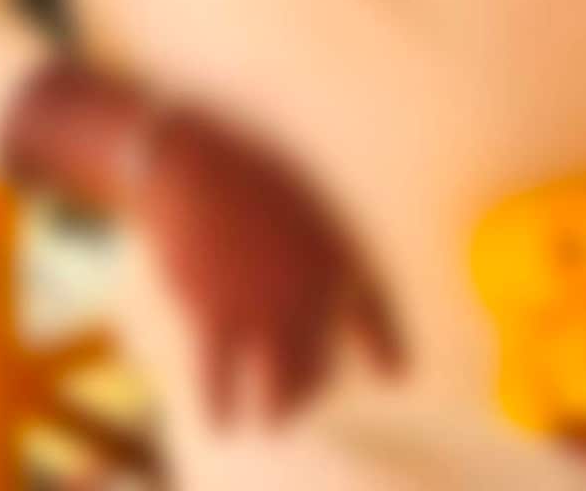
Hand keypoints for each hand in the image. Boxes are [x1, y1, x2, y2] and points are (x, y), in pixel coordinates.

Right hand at [127, 104, 407, 428]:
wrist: (189, 163)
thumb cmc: (244, 176)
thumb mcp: (300, 202)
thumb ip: (325, 251)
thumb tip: (337, 295)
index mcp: (337, 250)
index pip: (375, 307)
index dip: (386, 343)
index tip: (396, 373)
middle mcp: (310, 287)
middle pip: (321, 364)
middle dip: (309, 386)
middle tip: (295, 397)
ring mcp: (264, 306)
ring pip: (283, 387)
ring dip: (281, 409)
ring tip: (272, 420)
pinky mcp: (216, 316)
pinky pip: (222, 380)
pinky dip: (222, 406)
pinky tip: (221, 422)